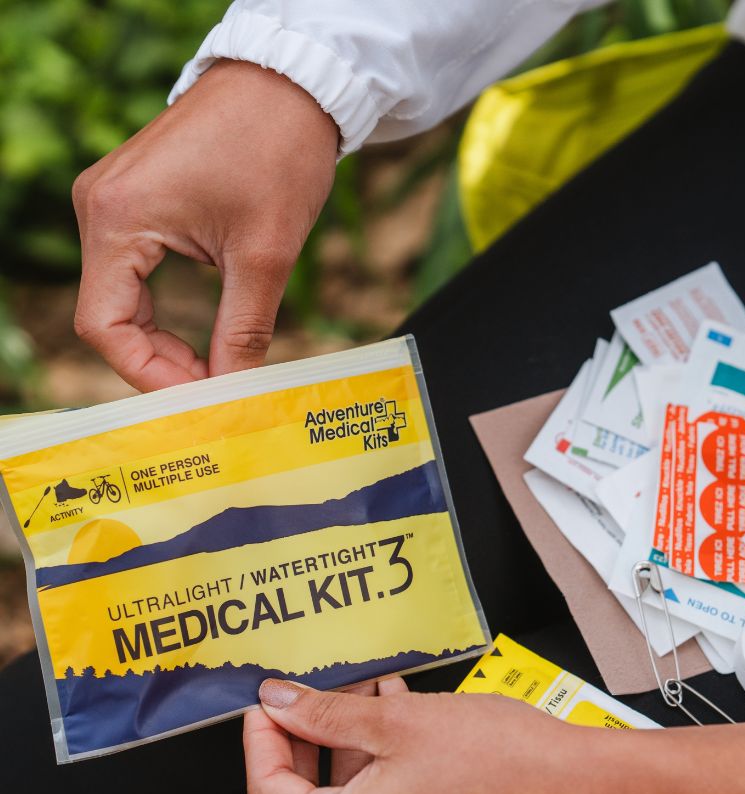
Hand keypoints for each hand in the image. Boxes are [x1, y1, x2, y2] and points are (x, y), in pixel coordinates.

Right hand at [72, 60, 338, 390]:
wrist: (289, 86)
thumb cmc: (278, 153)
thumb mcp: (265, 255)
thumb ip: (243, 329)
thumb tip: (235, 391)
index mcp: (118, 218)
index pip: (104, 326)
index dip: (150, 375)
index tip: (201, 402)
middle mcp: (100, 209)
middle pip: (109, 318)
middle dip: (163, 364)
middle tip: (218, 394)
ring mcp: (114, 203)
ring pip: (123, 301)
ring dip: (166, 343)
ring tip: (219, 371)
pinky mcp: (137, 203)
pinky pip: (136, 276)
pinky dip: (167, 315)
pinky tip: (205, 339)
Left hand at [243, 677, 607, 793]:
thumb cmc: (501, 761)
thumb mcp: (399, 720)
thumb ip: (326, 714)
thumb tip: (281, 704)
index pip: (270, 793)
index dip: (262, 741)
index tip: (266, 705)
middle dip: (306, 748)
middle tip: (310, 701)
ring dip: (348, 759)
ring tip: (370, 703)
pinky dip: (379, 782)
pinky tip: (400, 734)